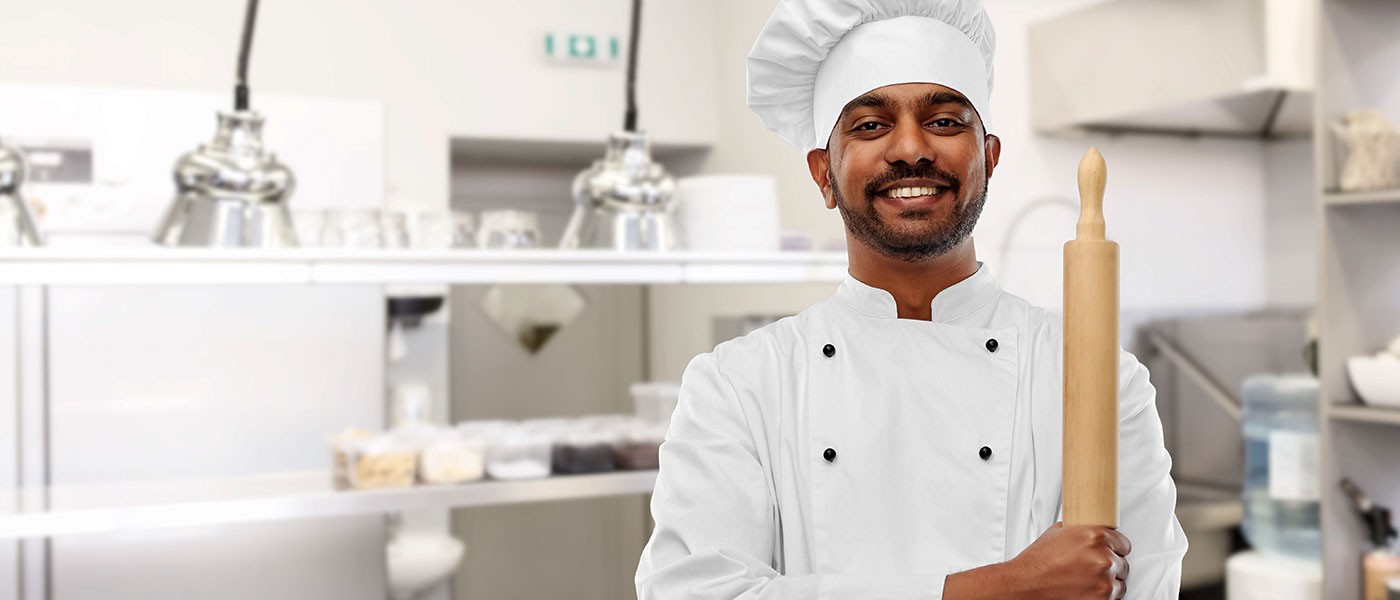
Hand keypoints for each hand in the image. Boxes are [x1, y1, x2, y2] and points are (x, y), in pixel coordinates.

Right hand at [943, 522, 1130, 599]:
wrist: (1026, 585)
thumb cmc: (1038, 562)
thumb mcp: (1057, 533)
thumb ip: (1079, 531)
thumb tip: (1086, 529)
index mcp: (1095, 536)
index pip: (1123, 542)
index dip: (1115, 548)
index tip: (1109, 552)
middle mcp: (1102, 557)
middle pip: (1122, 563)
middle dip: (1109, 566)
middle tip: (1091, 568)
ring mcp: (1103, 580)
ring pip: (1120, 582)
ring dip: (1107, 582)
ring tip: (1087, 580)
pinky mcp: (1101, 599)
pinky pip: (1114, 597)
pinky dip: (1102, 596)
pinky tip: (1086, 590)